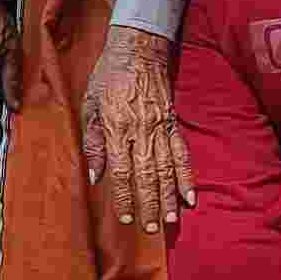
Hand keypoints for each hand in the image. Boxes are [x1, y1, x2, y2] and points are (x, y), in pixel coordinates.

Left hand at [79, 26, 193, 230]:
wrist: (137, 50)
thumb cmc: (107, 77)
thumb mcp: (90, 105)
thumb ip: (93, 142)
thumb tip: (96, 176)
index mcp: (116, 127)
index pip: (120, 171)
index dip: (124, 196)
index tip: (126, 217)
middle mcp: (140, 131)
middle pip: (146, 175)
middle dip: (149, 204)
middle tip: (150, 229)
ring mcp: (159, 128)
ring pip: (166, 169)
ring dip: (168, 197)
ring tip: (170, 220)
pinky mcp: (172, 123)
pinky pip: (182, 154)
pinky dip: (186, 176)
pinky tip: (190, 196)